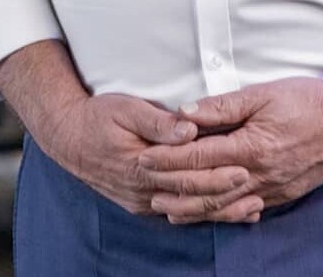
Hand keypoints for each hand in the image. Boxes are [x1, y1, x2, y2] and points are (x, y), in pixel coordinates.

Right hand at [32, 92, 259, 221]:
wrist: (67, 138)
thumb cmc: (98, 117)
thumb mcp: (125, 108)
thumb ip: (157, 120)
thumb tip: (188, 128)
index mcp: (140, 166)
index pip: (185, 177)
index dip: (216, 176)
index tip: (243, 169)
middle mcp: (142, 191)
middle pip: (191, 199)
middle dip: (225, 194)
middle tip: (255, 187)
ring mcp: (141, 202)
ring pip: (186, 212)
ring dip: (219, 211)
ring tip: (250, 208)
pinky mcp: (141, 205)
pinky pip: (176, 213)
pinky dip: (202, 214)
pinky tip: (224, 212)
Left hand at [140, 78, 322, 222]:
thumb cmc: (307, 101)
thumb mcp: (262, 94)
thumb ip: (222, 106)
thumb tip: (185, 112)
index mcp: (251, 146)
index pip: (199, 156)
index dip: (168, 159)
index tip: (144, 157)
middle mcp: (259, 173)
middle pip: (207, 187)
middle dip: (173, 188)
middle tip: (145, 187)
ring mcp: (272, 188)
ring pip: (225, 205)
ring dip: (194, 209)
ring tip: (167, 210)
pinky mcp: (282, 194)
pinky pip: (247, 209)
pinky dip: (223, 214)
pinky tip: (209, 215)